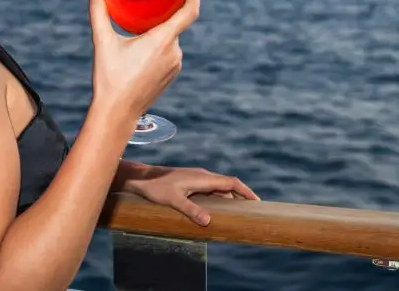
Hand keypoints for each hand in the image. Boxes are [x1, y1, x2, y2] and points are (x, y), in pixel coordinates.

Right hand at [85, 0, 200, 119]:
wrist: (116, 112)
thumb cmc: (109, 77)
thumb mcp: (102, 41)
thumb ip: (98, 11)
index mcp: (162, 40)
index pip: (190, 11)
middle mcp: (174, 52)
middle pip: (176, 23)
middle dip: (163, 13)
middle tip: (149, 2)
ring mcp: (175, 65)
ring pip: (172, 39)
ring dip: (160, 31)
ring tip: (142, 26)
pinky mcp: (172, 75)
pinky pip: (170, 53)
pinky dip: (160, 46)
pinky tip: (144, 48)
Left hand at [121, 165, 258, 225]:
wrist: (141, 178)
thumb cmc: (156, 188)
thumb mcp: (173, 200)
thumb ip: (190, 210)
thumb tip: (208, 221)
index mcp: (203, 178)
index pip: (231, 182)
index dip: (246, 191)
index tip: (257, 202)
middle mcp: (203, 176)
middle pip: (228, 185)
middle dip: (242, 196)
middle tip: (253, 210)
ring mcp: (197, 179)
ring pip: (219, 188)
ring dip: (230, 198)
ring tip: (239, 212)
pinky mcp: (190, 183)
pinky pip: (211, 190)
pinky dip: (219, 198)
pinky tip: (219, 209)